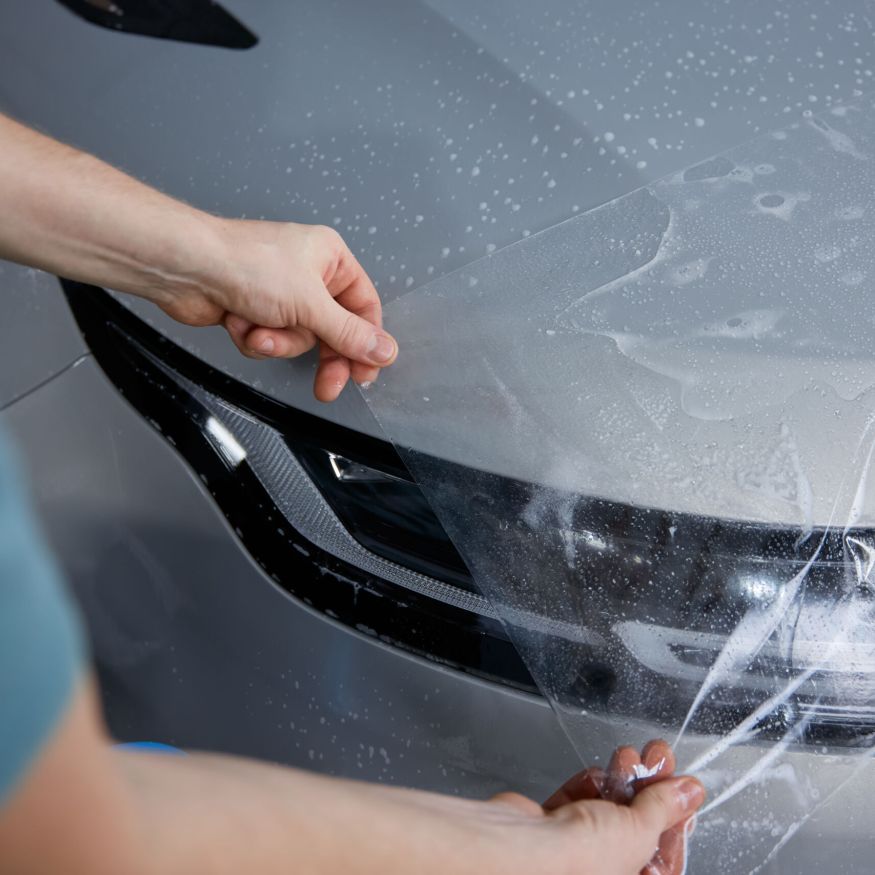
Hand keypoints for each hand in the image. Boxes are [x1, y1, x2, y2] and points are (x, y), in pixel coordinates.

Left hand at [160, 220, 397, 402]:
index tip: (365, 372)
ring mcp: (279, 293)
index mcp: (329, 258)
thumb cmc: (245, 264)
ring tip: (260, 331)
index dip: (366, 342)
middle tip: (327, 386)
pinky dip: (256, 339)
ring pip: (298, 339)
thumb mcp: (311, 305)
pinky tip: (240, 323)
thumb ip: (350, 333)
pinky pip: (271, 340)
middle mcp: (308, 274)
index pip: (363, 307)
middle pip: (332, 330)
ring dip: (279, 342)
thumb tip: (385, 350)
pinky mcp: (254, 310)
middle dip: (322, 356)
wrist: (187, 268)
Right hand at [536, 739, 699, 874]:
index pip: (666, 855)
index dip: (677, 820)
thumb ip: (664, 808)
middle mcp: (604, 871)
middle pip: (637, 827)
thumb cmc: (582, 860)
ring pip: (608, 809)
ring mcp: (577, 850)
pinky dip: (589, 784)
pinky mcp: (551, 826)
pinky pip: (578, 800)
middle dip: (650, 788)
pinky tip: (597, 773)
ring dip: (621, 779)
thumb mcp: (640, 832)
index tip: (683, 789)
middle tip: (659, 756)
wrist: (524, 846)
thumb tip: (689, 793)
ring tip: (630, 755)